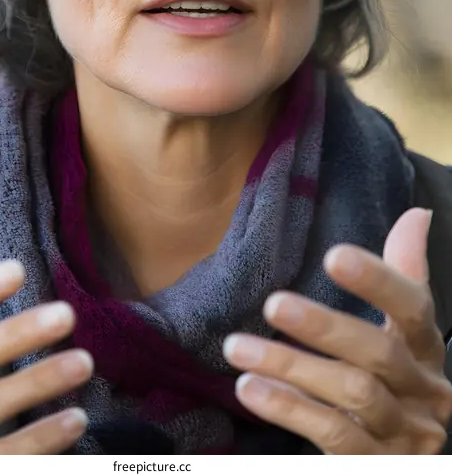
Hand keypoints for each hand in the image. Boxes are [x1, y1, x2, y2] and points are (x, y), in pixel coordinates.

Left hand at [224, 207, 451, 453]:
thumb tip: (416, 215)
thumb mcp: (400, 332)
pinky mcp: (376, 465)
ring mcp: (404, 434)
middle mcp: (426, 392)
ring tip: (237, 347)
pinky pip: (331, 434)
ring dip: (290, 367)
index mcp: (428, 349)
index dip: (378, 281)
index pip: (413, 307)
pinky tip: (250, 388)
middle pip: (380, 353)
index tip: (333, 255)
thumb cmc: (392, 383)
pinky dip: (288, 409)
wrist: (401, 461)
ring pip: (350, 395)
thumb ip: (403, 274)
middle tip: (273, 303)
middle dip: (324, 326)